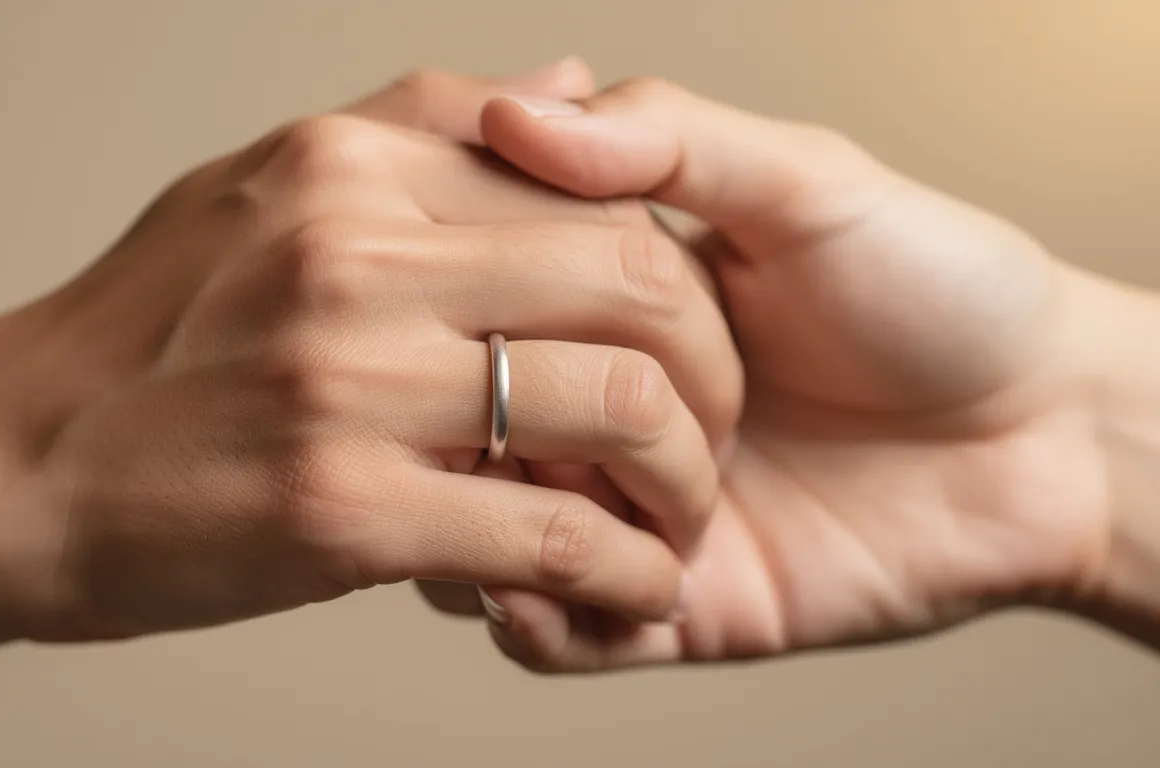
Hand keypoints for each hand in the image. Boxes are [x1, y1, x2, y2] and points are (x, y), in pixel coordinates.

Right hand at [0, 68, 741, 642]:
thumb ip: (426, 125)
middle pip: (639, 278)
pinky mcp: (343, 511)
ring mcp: (352, 382)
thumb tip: (566, 82)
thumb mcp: (266, 183)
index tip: (675, 339)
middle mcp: (360, 254)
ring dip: (684, 476)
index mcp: (352, 166)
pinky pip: (551, 535)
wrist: (4, 466)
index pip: (595, 184)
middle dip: (714, 367)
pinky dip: (626, 572)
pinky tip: (638, 589)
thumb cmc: (139, 336)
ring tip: (678, 517)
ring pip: (620, 405)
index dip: (671, 266)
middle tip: (711, 429)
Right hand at [433, 79, 1112, 669]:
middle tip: (503, 425)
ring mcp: (635, 509)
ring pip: (488, 537)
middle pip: (466, 429)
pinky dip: (534, 622)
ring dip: (485, 530)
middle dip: (465, 431)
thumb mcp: (803, 183)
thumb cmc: (939, 291)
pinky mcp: (673, 604)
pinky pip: (561, 636)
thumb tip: (515, 120)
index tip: (466, 307)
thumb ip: (666, 141)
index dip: (460, 311)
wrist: (1050, 436)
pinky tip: (550, 591)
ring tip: (525, 514)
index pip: (477, 308)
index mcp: (612, 307)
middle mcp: (607, 408)